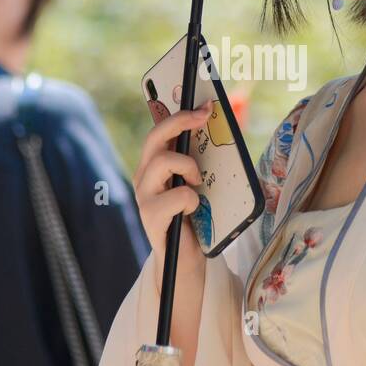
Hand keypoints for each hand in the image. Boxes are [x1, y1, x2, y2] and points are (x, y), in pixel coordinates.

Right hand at [132, 100, 210, 281]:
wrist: (184, 260)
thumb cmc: (195, 218)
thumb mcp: (197, 184)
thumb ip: (199, 161)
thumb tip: (221, 133)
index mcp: (154, 166)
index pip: (159, 130)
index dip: (180, 114)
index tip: (206, 105)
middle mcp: (144, 176)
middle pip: (154, 137)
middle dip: (180, 121)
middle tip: (203, 118)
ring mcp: (144, 196)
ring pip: (163, 161)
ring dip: (188, 167)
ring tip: (197, 183)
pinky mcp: (151, 216)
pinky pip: (176, 195)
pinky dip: (191, 199)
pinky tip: (193, 210)